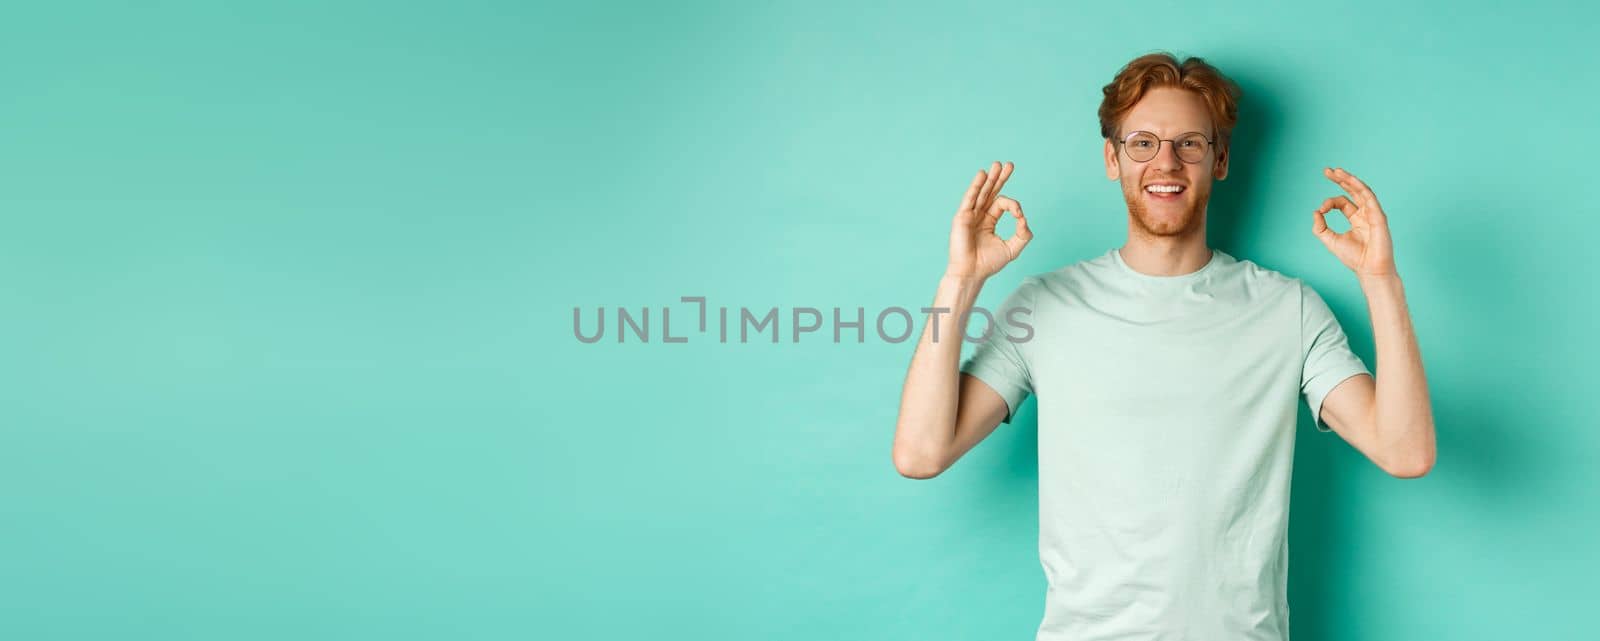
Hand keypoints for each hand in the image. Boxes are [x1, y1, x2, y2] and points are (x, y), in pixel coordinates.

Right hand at [947, 161, 1031, 279]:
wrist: (972, 273)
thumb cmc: (988, 263)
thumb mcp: (1012, 248)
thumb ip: (1023, 234)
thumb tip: (1025, 219)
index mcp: (989, 220)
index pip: (1002, 204)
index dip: (1014, 206)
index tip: (1019, 216)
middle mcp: (979, 215)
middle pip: (990, 191)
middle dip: (1000, 178)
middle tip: (1009, 164)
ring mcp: (970, 215)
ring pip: (981, 192)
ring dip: (990, 178)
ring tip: (997, 164)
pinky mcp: (962, 217)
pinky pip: (970, 198)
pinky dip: (976, 186)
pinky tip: (982, 174)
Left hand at [1313, 167, 1395, 278]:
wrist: (1370, 270)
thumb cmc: (1354, 258)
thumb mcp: (1330, 240)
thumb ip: (1320, 227)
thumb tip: (1315, 212)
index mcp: (1356, 219)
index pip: (1342, 202)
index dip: (1329, 203)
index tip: (1321, 209)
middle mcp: (1366, 213)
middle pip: (1354, 191)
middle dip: (1341, 180)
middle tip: (1328, 170)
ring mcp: (1373, 213)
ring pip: (1362, 190)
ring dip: (1350, 179)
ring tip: (1337, 171)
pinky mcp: (1379, 216)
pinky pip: (1370, 197)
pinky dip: (1360, 187)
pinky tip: (1351, 180)